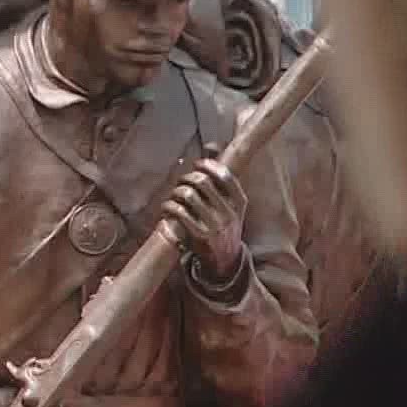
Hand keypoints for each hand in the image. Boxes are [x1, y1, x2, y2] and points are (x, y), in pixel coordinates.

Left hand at [162, 152, 246, 278]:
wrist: (225, 261)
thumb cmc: (224, 225)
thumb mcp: (230, 203)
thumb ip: (220, 176)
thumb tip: (211, 144)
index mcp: (239, 201)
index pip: (224, 174)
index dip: (206, 165)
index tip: (196, 164)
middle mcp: (229, 212)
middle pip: (201, 182)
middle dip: (186, 178)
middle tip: (181, 182)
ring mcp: (214, 225)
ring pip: (188, 195)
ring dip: (175, 192)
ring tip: (173, 196)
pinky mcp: (199, 236)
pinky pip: (178, 213)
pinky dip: (168, 206)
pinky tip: (167, 208)